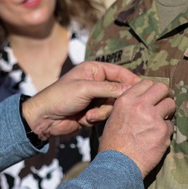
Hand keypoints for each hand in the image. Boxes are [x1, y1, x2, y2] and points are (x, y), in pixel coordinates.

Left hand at [21, 61, 141, 138]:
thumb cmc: (61, 96)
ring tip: (89, 115)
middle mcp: (97, 82)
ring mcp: (95, 98)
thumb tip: (132, 89)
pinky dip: (96, 118)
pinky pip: (105, 115)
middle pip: (119, 91)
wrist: (45, 118)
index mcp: (94, 70)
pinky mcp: (93, 112)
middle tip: (109, 107)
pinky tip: (85, 119)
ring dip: (102, 112)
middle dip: (113, 101)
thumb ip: (110, 88)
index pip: (120, 72)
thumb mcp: (86, 89)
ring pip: (113, 105)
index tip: (143, 89)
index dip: (131, 80)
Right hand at [98, 79, 173, 177]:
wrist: (118, 165)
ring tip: (161, 120)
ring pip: (170, 104)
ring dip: (168, 111)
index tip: (154, 96)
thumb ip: (129, 105)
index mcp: (126, 100)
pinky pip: (171, 125)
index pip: (146, 82)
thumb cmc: (113, 144)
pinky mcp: (163, 132)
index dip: (152, 89)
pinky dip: (166, 130)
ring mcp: (154, 118)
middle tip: (165, 102)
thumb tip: (142, 98)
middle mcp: (140, 105)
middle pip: (162, 88)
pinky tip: (157, 137)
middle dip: (165, 94)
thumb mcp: (114, 117)